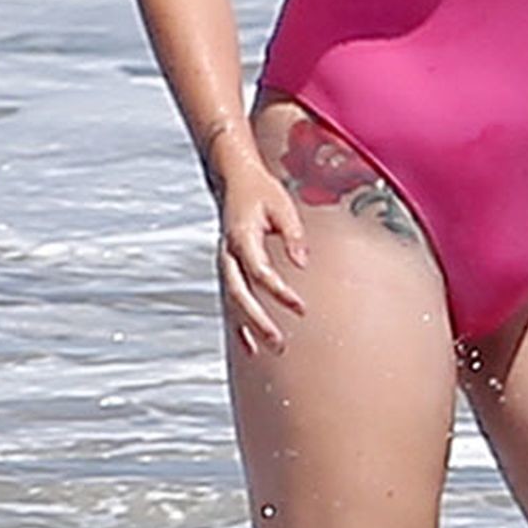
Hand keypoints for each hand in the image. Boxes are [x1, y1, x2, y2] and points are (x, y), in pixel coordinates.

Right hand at [213, 153, 310, 357]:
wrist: (234, 179)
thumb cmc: (261, 191)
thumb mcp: (283, 206)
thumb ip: (293, 236)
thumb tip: (302, 264)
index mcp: (241, 236)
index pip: (259, 272)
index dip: (279, 293)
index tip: (301, 309)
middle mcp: (227, 253)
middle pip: (239, 295)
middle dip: (258, 321)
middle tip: (280, 343)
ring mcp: (224, 263)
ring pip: (232, 302)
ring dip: (249, 328)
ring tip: (271, 349)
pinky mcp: (228, 269)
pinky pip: (230, 301)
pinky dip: (239, 324)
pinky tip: (251, 346)